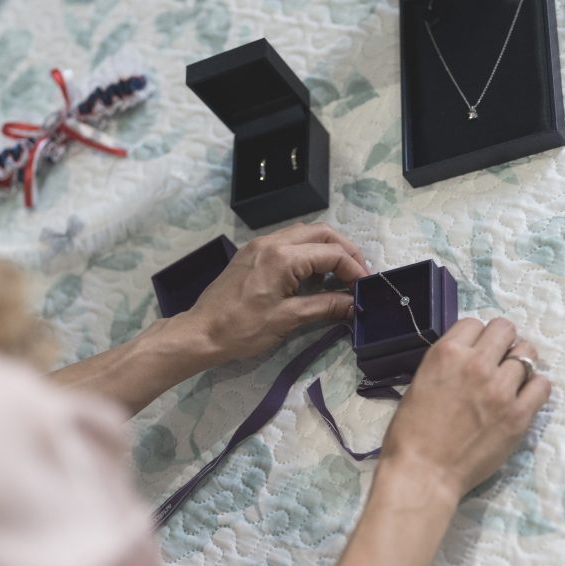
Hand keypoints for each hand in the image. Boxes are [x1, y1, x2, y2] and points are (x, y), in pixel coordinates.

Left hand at [165, 223, 368, 368]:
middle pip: (321, 233)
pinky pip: (288, 242)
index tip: (363, 288)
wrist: (201, 332)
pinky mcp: (252, 253)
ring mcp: (260, 245)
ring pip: (304, 234)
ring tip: (338, 276)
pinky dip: (307, 253)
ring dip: (326, 250)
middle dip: (345, 251)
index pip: (331, 253)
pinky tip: (312, 277)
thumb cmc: (242, 328)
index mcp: (282, 257)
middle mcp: (272, 242)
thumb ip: (325, 307)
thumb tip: (353, 305)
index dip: (354, 268)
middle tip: (358, 275)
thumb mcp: (288, 319)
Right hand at [379, 318, 551, 501]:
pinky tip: (523, 397)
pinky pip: (542, 385)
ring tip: (511, 380)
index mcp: (446, 353)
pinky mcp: (519, 415)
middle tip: (497, 361)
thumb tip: (470, 356)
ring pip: (528, 354)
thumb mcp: (420, 382)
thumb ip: (447, 363)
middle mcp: (477, 364)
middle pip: (506, 329)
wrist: (424, 474)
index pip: (475, 323)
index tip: (476, 351)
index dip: (476, 337)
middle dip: (502, 342)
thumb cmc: (410, 433)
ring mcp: (501, 389)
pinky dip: (535, 387)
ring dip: (520, 363)